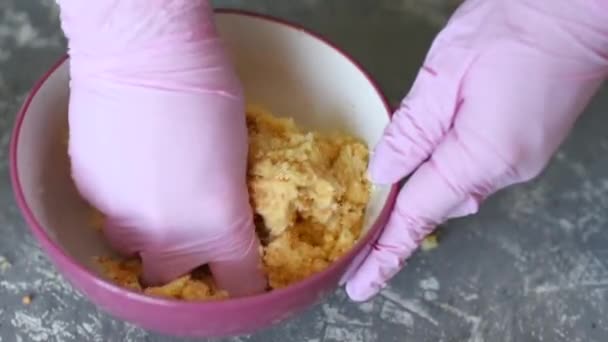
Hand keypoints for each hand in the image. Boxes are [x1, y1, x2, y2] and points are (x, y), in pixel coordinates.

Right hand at [57, 0, 265, 295]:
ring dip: (146, 227)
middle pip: (171, 276)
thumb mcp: (241, 152)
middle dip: (183, 259)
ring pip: (132, 243)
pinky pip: (108, 208)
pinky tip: (130, 159)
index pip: (240, 281)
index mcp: (218, 228)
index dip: (246, 277)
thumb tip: (220, 204)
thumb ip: (227, 197)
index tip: (247, 268)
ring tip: (154, 188)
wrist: (143, 56)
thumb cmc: (209, 91)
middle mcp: (168, 237)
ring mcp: (122, 218)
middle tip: (190, 226)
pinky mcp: (89, 193)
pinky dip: (122, 194)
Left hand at [346, 0, 607, 300]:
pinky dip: (445, 166)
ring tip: (398, 165)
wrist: (577, 11)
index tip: (361, 285)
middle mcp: (503, 170)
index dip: (384, 252)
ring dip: (423, 182)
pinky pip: (473, 171)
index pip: (418, 216)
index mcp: (480, 156)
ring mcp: (519, 161)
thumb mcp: (445, 72)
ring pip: (454, 186)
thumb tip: (383, 174)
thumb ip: (412, 128)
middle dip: (399, 208)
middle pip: (435, 203)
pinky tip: (435, 142)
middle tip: (362, 212)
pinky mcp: (524, 148)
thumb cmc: (513, 28)